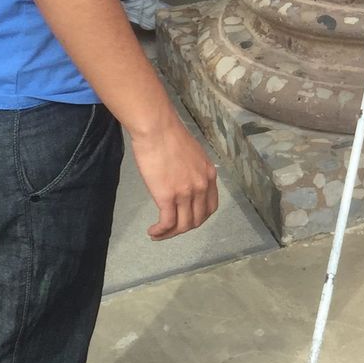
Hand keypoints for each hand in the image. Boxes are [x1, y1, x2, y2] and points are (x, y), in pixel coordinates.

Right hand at [131, 120, 218, 239]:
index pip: (210, 207)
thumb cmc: (169, 136)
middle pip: (198, 219)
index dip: (198, 218)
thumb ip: (193, 171)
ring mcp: (186, 192)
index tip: (185, 219)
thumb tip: (184, 182)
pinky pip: (168, 223)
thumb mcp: (192, 154)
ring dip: (170, 234)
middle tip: (169, 229)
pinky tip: (152, 231)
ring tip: (158, 233)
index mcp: (209, 175)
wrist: (157, 128)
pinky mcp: (168, 196)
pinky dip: (160, 232)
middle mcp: (202, 186)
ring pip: (183, 225)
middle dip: (183, 228)